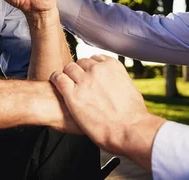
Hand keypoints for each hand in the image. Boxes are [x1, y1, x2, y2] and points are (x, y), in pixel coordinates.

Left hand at [49, 55, 164, 159]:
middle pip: (81, 62)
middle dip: (80, 71)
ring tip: (67, 83)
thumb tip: (116, 84)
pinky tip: (56, 82)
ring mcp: (84, 80)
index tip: (90, 74)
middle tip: (79, 82)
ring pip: (69, 68)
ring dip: (68, 75)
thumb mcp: (130, 89)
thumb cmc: (133, 116)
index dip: (91, 67)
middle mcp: (97, 69)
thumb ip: (119, 81)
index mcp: (112, 66)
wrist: (128, 130)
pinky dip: (56, 79)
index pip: (96, 58)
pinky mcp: (72, 94)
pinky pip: (58, 78)